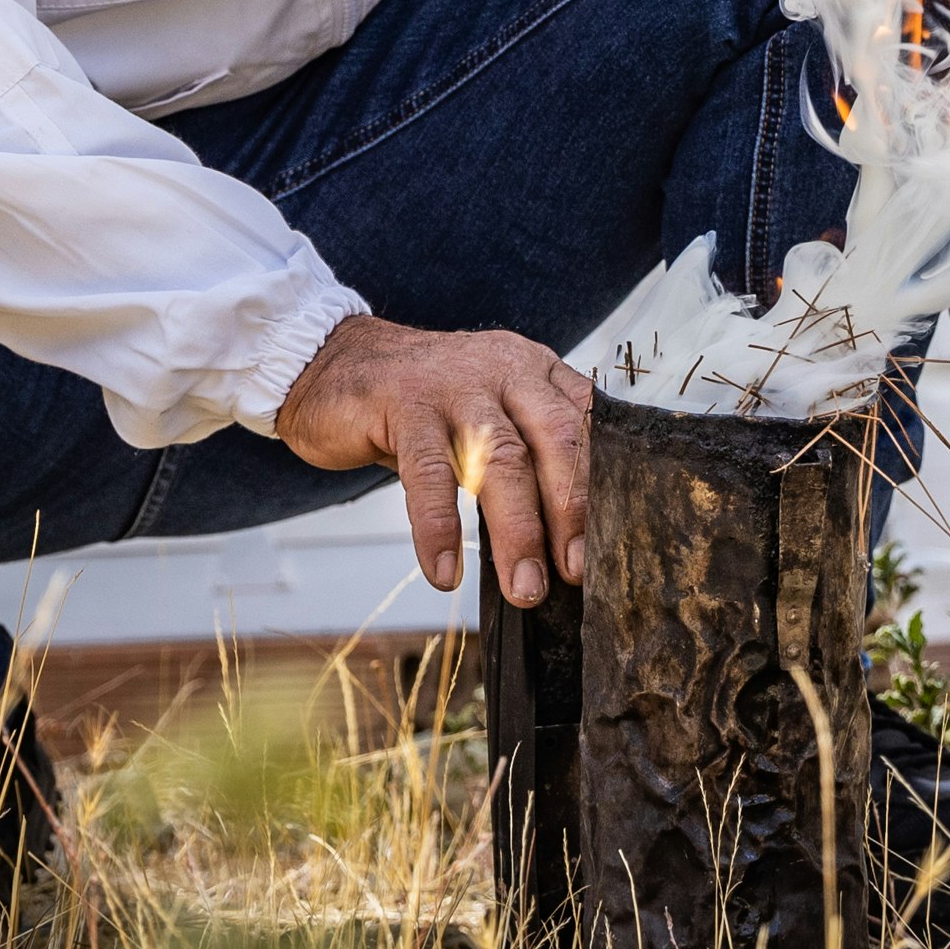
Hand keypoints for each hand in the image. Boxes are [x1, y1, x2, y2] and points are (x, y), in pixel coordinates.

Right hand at [273, 315, 592, 606]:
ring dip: (517, 530)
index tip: (617, 541)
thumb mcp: (488, 413)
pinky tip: (444, 570)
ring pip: (499, 457)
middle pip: (554, 440)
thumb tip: (570, 541)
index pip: (588, 424)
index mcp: (535, 371)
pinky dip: (439, 527)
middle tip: (577, 573)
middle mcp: (503, 370)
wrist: (332, 360)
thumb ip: (528, 455)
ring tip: (524, 588)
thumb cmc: (422, 401)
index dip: (607, 484)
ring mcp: (452, 384)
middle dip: (571, 513)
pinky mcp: (402, 404)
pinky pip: (428, 473)